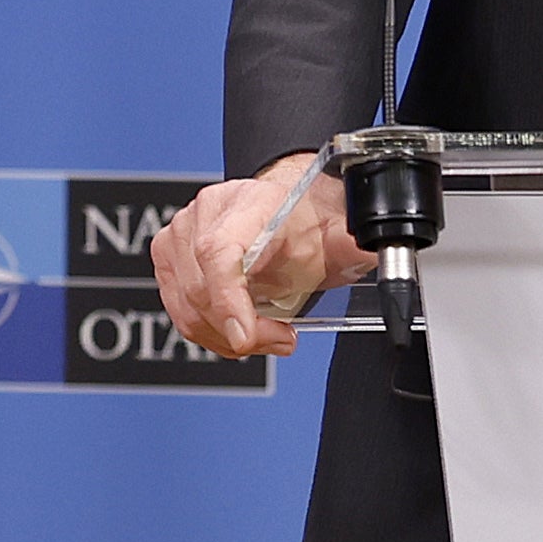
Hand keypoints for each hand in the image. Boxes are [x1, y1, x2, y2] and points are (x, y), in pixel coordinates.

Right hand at [152, 152, 369, 360]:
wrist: (284, 205)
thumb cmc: (303, 218)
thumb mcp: (334, 233)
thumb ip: (350, 243)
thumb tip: (373, 250)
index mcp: (246, 202)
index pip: (219, 251)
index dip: (228, 299)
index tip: (245, 336)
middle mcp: (203, 214)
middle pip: (203, 290)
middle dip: (245, 332)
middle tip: (283, 340)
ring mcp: (179, 235)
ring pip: (188, 308)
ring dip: (228, 338)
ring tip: (268, 337)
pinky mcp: (169, 258)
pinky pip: (181, 313)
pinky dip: (212, 334)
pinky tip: (242, 330)